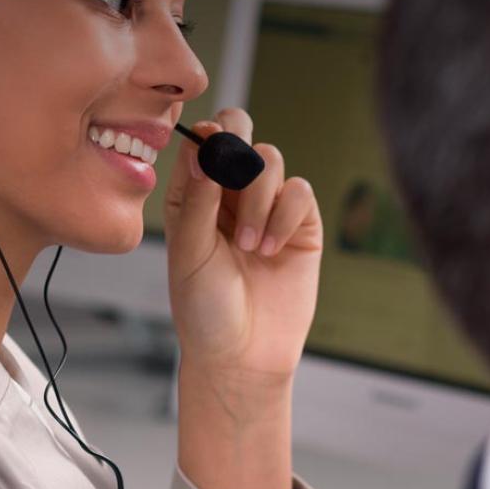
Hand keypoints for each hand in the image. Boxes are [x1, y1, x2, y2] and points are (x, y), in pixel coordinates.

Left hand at [164, 109, 322, 380]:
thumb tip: (203, 147)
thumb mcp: (190, 252)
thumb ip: (197, 200)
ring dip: (258, 199)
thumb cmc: (203, 308)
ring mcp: (264, 208)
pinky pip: (299, 192)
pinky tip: (269, 251)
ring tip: (248, 246)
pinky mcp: (299, 226)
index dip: (205, 134)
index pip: (199, 144)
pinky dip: (285, 215)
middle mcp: (226, 196)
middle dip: (237, 142)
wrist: (242, 354)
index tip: (208, 144)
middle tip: (233, 162)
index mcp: (190, 197)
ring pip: (269, 162)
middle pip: (239, 137)